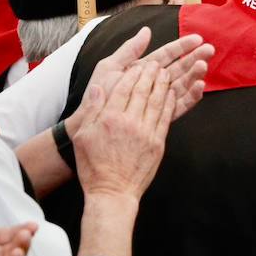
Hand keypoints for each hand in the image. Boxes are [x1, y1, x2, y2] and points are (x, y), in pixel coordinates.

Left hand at [66, 27, 211, 139]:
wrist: (91, 120)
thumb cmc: (99, 94)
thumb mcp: (110, 66)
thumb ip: (129, 49)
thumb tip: (147, 31)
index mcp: (143, 69)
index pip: (167, 54)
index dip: (182, 46)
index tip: (197, 39)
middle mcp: (153, 83)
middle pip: (179, 68)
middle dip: (195, 58)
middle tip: (210, 50)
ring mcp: (158, 99)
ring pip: (182, 84)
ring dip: (194, 75)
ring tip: (203, 66)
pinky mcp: (161, 116)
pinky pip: (180, 105)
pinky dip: (191, 96)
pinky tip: (199, 87)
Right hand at [73, 61, 174, 201]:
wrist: (113, 192)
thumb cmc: (94, 166)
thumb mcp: (84, 136)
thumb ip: (92, 110)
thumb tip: (99, 88)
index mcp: (109, 119)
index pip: (123, 89)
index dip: (133, 74)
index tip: (138, 65)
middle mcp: (129, 122)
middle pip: (142, 91)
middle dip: (150, 74)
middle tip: (156, 63)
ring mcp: (146, 132)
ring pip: (157, 101)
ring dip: (162, 84)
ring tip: (166, 72)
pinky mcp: (158, 143)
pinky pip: (166, 117)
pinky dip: (169, 102)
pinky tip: (171, 93)